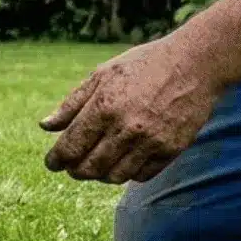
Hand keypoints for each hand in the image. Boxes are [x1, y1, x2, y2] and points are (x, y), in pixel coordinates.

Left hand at [41, 37, 228, 184]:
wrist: (195, 64)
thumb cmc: (144, 65)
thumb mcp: (102, 75)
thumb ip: (72, 104)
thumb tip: (45, 126)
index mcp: (104, 108)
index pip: (70, 148)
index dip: (56, 160)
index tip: (52, 163)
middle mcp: (126, 128)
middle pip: (89, 168)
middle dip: (75, 171)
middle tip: (72, 167)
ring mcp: (151, 141)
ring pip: (114, 176)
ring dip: (100, 175)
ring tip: (97, 165)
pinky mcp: (172, 149)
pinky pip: (142, 175)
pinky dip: (128, 173)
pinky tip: (123, 162)